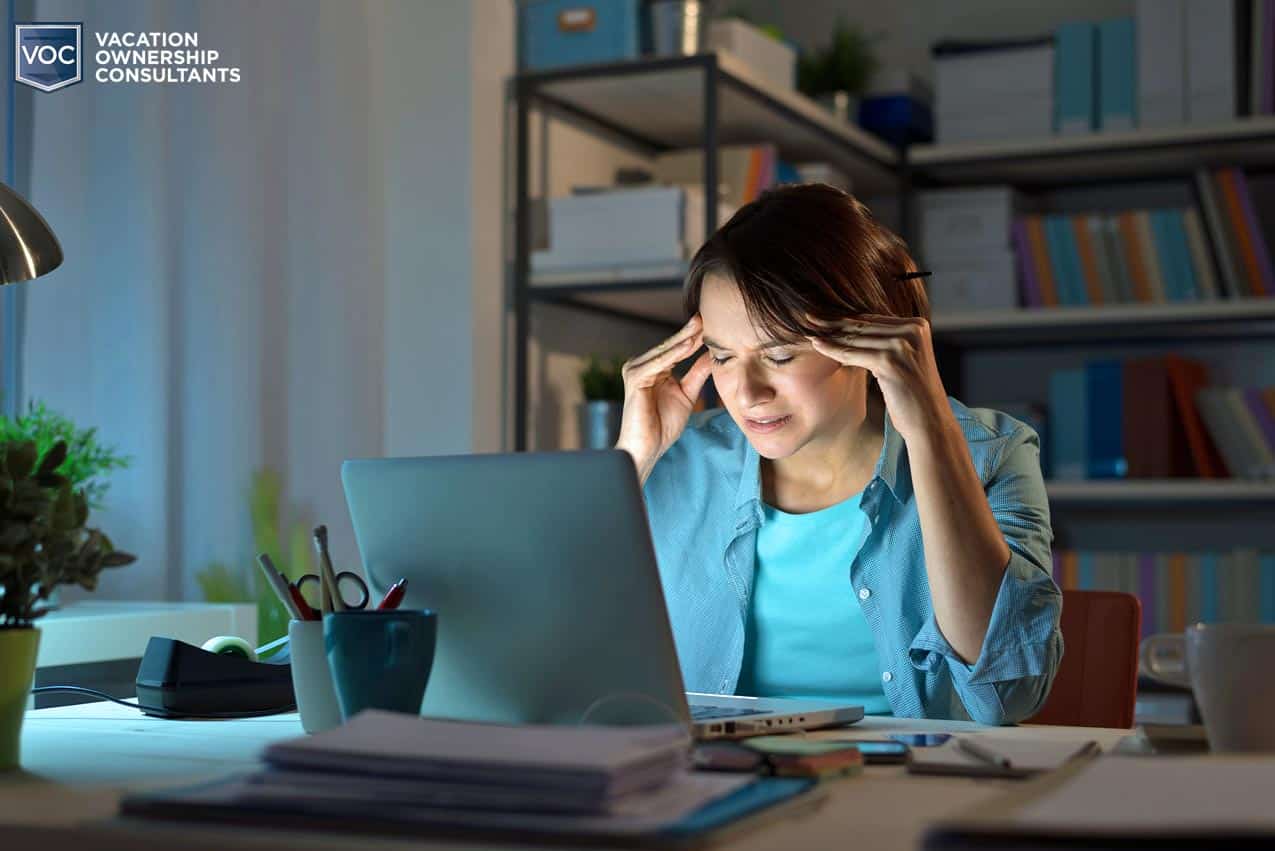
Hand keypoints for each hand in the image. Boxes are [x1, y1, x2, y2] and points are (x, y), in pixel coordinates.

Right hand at [615, 314, 713, 483]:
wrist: (646, 449)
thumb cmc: (662, 426)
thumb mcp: (686, 394)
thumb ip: (697, 373)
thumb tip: (714, 355)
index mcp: (654, 368)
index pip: (677, 349)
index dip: (694, 337)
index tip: (713, 324)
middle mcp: (642, 365)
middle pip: (670, 346)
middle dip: (689, 332)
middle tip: (706, 316)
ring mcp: (636, 370)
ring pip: (665, 351)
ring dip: (683, 339)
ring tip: (700, 326)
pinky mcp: (635, 378)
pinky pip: (658, 363)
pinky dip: (673, 354)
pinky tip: (688, 345)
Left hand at [806, 315, 954, 446]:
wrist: (929, 421)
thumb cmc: (913, 396)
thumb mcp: (903, 361)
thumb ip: (887, 342)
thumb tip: (853, 331)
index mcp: (917, 325)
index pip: (873, 319)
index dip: (846, 318)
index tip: (825, 316)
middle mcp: (912, 330)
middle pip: (863, 325)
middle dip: (834, 323)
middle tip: (810, 318)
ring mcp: (902, 345)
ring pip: (855, 338)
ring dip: (830, 335)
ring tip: (809, 331)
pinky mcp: (889, 361)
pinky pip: (852, 353)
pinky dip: (833, 349)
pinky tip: (817, 345)